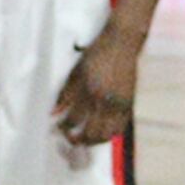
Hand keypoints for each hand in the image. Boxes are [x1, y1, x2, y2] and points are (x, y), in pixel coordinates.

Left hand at [53, 24, 140, 146]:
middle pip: (91, 133)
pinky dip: (109, 134)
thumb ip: (65, 93)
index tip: (59, 127)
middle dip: (78, 139)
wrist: (122, 43)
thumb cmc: (98, 53)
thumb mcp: (76, 71)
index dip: (64, 127)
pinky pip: (119, 128)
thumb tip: (54, 112)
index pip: (74, 120)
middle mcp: (106, 101)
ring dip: (94, 141)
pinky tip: (101, 131)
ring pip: (106, 135)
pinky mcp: (129, 104)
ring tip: (85, 138)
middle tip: (70, 137)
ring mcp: (119, 104)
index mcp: (90, 91)